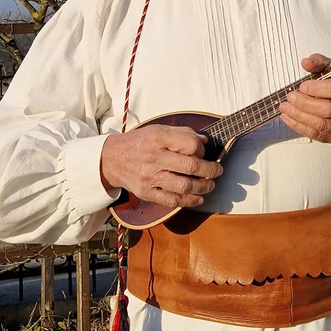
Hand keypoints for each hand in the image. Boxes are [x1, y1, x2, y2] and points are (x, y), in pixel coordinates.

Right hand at [100, 124, 222, 207]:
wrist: (112, 159)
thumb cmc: (139, 142)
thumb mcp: (158, 130)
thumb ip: (182, 133)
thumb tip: (204, 141)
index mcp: (158, 138)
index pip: (189, 144)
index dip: (201, 149)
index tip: (203, 152)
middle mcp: (154, 157)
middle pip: (190, 166)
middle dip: (210, 170)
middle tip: (218, 171)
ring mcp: (150, 177)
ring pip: (184, 185)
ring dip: (203, 187)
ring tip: (210, 185)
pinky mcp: (146, 192)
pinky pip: (171, 200)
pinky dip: (188, 201)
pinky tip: (198, 198)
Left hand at [279, 53, 330, 142]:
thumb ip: (319, 63)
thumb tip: (306, 63)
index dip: (318, 88)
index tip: (302, 86)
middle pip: (329, 110)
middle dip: (306, 104)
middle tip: (290, 97)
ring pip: (322, 125)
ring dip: (300, 117)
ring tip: (285, 108)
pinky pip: (318, 135)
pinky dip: (301, 127)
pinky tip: (289, 118)